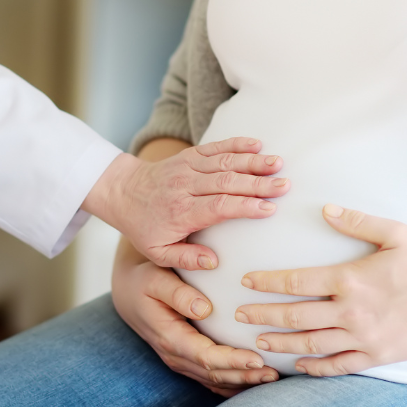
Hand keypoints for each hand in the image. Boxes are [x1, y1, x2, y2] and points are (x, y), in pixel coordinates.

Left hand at [85, 138, 287, 269]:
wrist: (122, 192)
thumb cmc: (143, 226)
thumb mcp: (157, 252)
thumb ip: (186, 258)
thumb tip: (214, 262)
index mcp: (181, 212)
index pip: (218, 207)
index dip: (245, 206)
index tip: (269, 209)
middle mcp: (185, 187)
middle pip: (227, 182)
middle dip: (258, 183)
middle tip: (285, 186)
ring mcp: (187, 168)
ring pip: (224, 162)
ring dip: (253, 161)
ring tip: (279, 163)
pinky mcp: (189, 155)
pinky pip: (215, 147)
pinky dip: (236, 144)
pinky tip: (257, 145)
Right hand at [112, 240, 278, 396]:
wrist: (129, 291)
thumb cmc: (145, 280)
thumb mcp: (155, 278)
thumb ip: (178, 293)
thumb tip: (204, 309)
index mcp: (169, 336)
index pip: (206, 356)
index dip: (232, 360)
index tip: (258, 358)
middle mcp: (175, 355)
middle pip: (214, 374)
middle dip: (244, 375)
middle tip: (274, 373)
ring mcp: (180, 361)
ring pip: (214, 380)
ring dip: (242, 382)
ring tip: (271, 379)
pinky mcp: (187, 361)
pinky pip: (211, 379)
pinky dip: (233, 383)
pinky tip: (254, 381)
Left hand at [234, 205, 406, 376]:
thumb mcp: (397, 233)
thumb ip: (358, 222)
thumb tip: (326, 210)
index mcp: (350, 279)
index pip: (296, 282)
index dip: (267, 283)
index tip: (246, 282)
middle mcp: (351, 311)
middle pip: (295, 316)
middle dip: (263, 316)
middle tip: (238, 316)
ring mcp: (363, 337)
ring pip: (311, 344)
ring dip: (281, 343)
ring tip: (258, 343)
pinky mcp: (377, 355)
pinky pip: (339, 365)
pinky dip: (316, 367)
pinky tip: (299, 365)